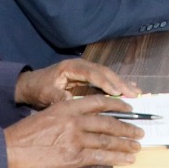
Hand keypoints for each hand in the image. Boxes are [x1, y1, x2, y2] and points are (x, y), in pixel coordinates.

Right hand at [2, 95, 141, 167]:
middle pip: (108, 122)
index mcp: (68, 107)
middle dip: (127, 127)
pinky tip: (127, 159)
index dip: (118, 105)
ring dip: (125, 144)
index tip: (131, 108)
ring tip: (137, 146)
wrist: (11, 149)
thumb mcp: (49, 113)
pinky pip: (100, 157)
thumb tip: (90, 120)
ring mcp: (75, 139)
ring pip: (107, 140)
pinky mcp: (73, 157)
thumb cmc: (27, 133)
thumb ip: (69, 114)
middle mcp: (74, 120)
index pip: (99, 102)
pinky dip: (116, 158)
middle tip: (140, 131)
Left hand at [14, 58, 134, 107]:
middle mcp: (82, 66)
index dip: (106, 82)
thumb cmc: (38, 88)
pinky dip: (118, 85)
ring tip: (137, 92)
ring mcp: (87, 70)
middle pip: (105, 72)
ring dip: (122, 84)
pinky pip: (106, 80)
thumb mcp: (46, 93)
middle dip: (120, 83)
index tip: (117, 92)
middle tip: (134, 93)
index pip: (92, 73)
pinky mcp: (89, 77)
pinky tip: (129, 90)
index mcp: (71, 67)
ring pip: (108, 76)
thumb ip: (58, 96)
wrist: (31, 84)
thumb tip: (71, 101)